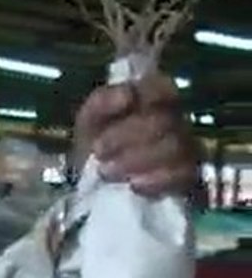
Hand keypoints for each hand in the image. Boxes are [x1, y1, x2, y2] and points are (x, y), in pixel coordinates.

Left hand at [73, 75, 199, 196]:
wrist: (93, 190)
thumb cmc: (95, 147)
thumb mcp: (89, 122)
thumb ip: (102, 102)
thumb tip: (128, 95)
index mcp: (153, 100)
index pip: (164, 86)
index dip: (149, 94)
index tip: (124, 106)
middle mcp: (175, 121)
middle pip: (164, 121)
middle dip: (127, 135)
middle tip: (99, 151)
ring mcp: (186, 150)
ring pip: (174, 147)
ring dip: (136, 159)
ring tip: (107, 171)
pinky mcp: (188, 179)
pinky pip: (183, 175)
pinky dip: (157, 180)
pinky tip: (134, 185)